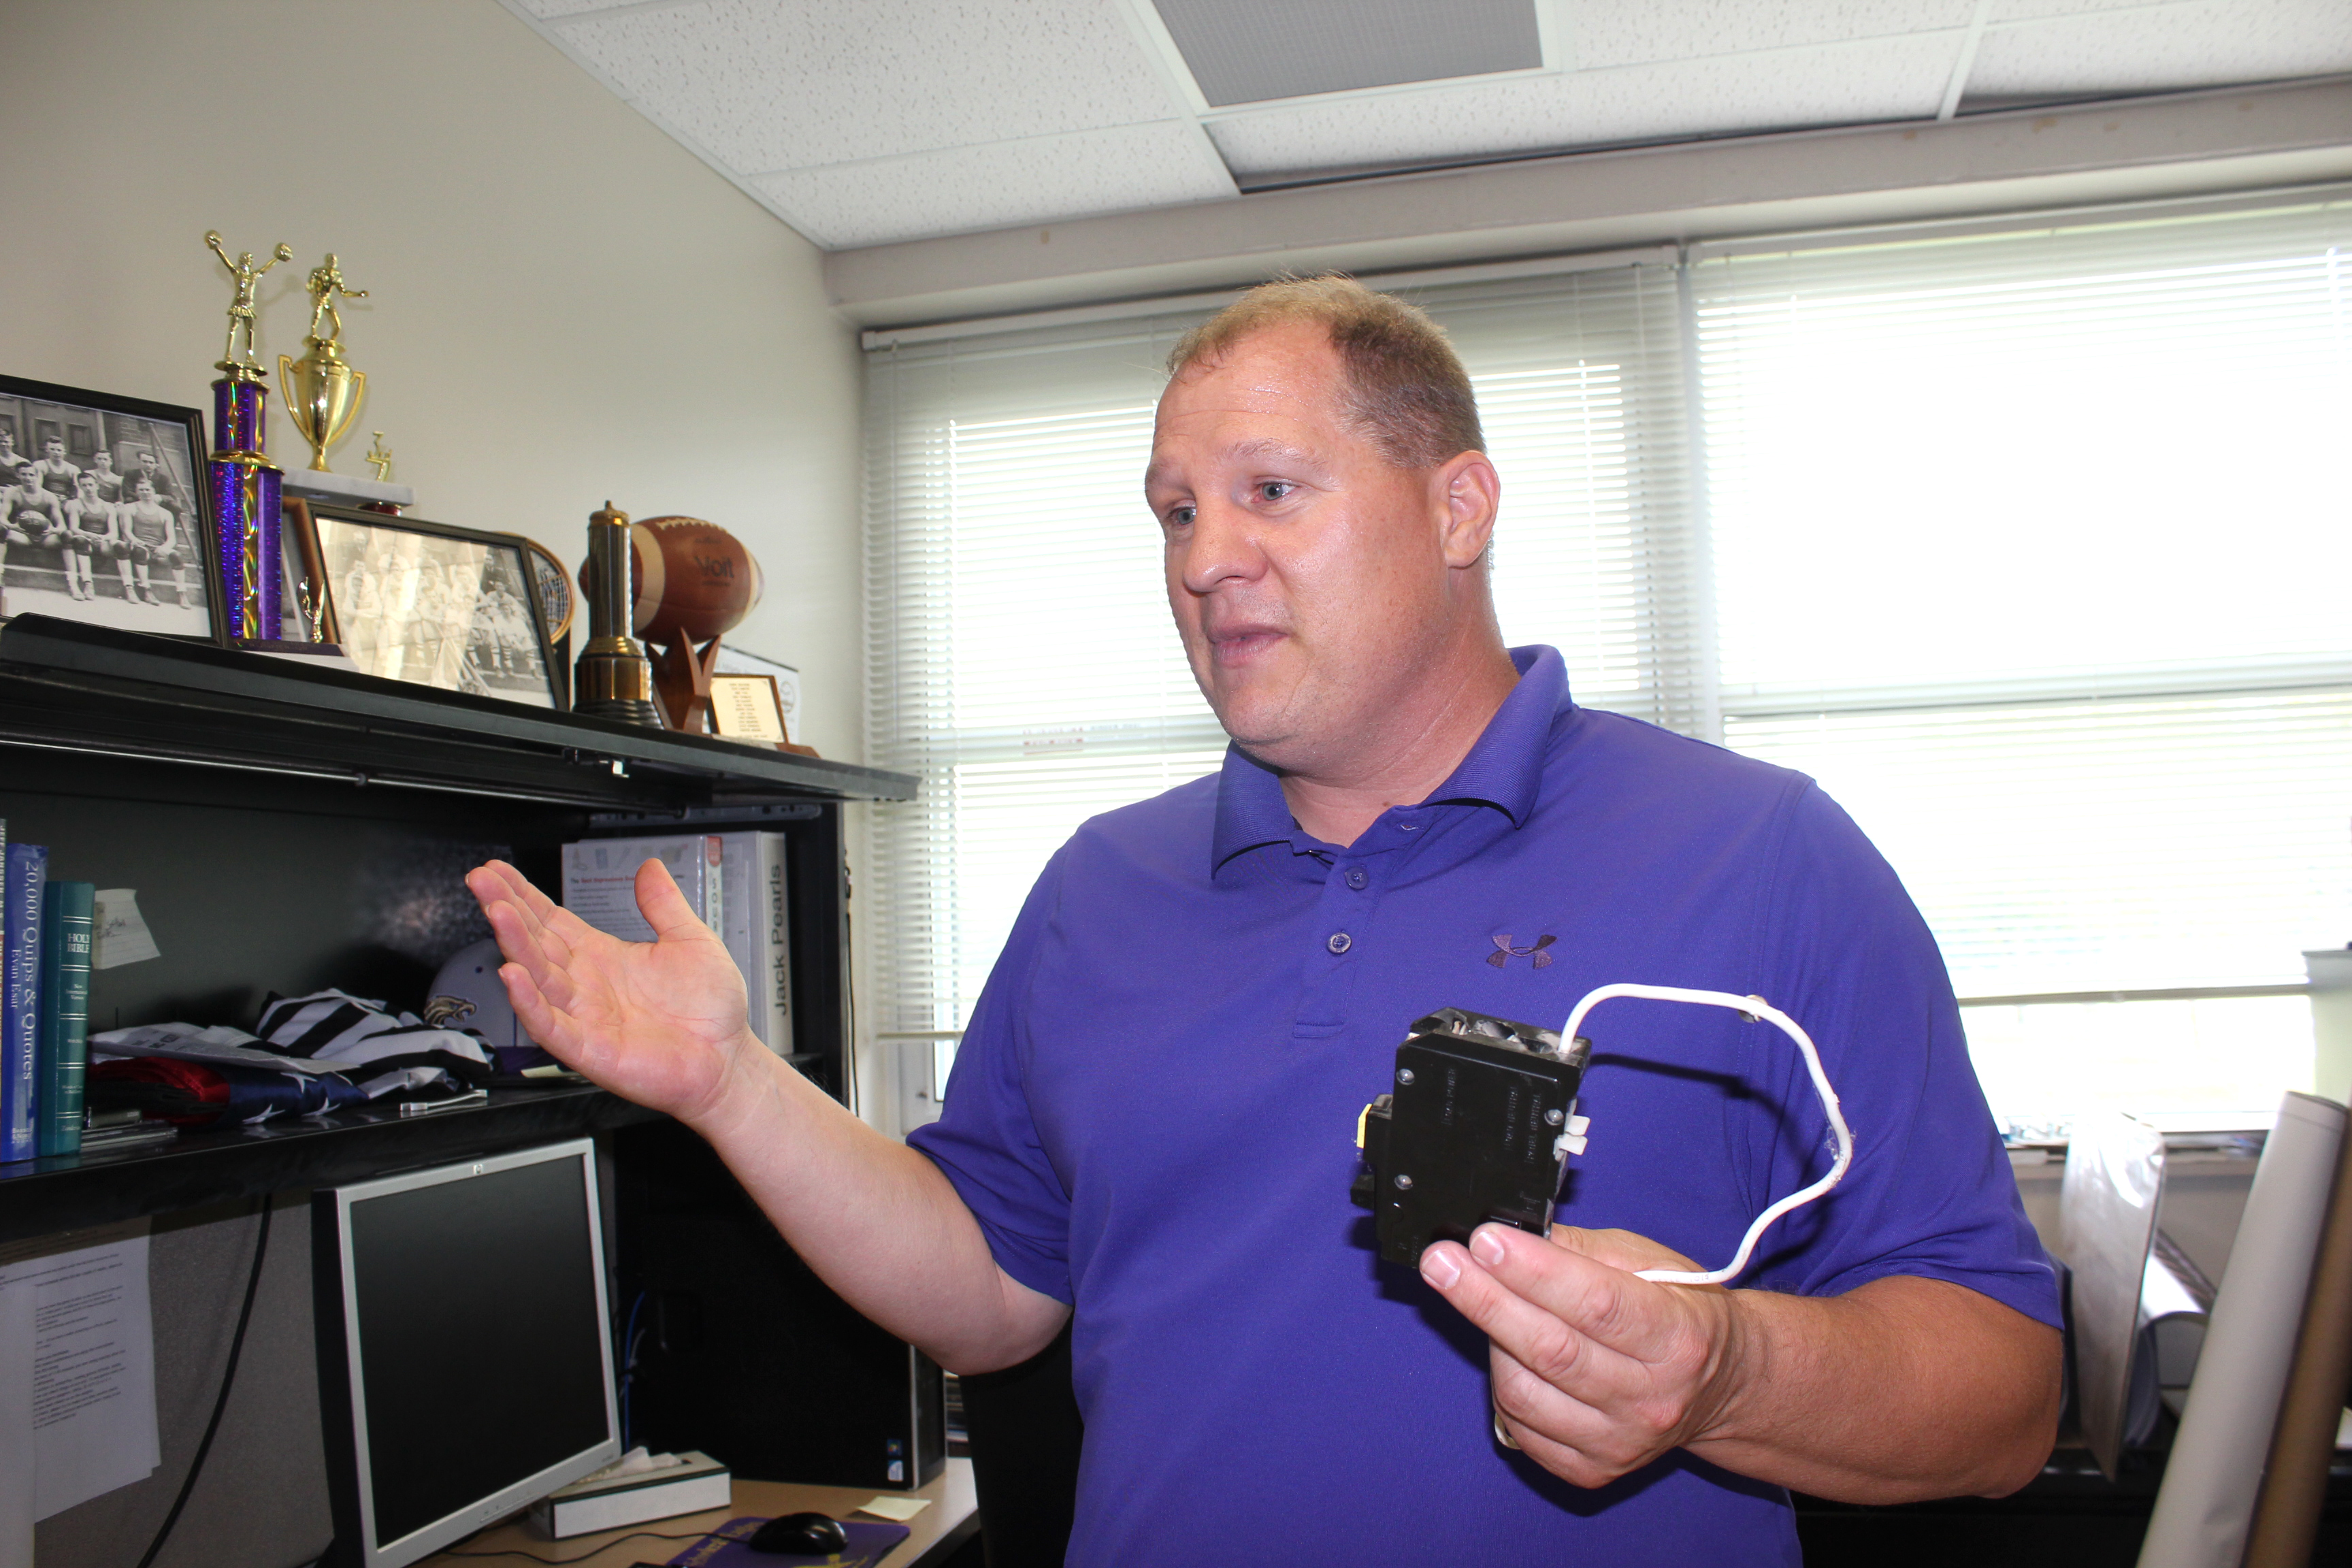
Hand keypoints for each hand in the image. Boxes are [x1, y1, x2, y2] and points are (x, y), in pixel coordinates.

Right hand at [465, 858, 757, 1125]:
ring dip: (514, 946)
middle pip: (534, 942)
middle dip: (506, 910)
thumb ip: (664, 904)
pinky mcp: (589, 1049)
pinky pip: (550, 1025)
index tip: (497, 870)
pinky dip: (530, 1003)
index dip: (523, 895)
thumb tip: (649, 867)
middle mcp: (584, 985)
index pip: (551, 919)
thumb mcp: (691, 940)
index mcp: (602, 956)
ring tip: (497, 913)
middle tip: (482, 880)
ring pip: (537, 978)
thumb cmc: (709, 1011)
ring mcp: (583, 1016)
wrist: (727, 1060)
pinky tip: (514, 977)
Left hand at [1419, 1223, 1747, 1487]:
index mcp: (1677, 1338)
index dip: (1533, 1271)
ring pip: (1524, 1391)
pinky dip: (1502, 1385)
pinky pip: (1520, 1426)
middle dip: (1484, 1299)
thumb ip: (1580, 1249)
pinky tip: (1507, 1353)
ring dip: (1490, 1339)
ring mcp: (1620, 1442)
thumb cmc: (1679, 1312)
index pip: (1595, 1304)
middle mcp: (1651, 1399)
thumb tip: (1510, 1233)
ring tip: (1486, 1302)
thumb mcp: (1648, 1263)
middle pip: (1550, 1350)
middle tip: (1441, 1262)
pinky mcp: (1592, 1471)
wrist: (1719, 1387)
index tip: (1485, 1241)